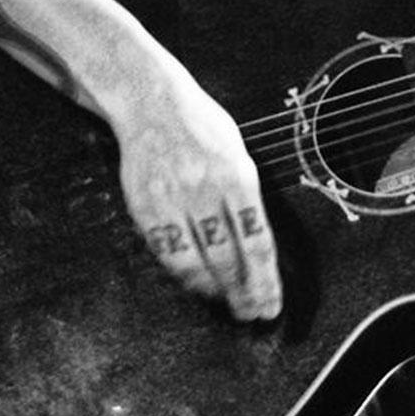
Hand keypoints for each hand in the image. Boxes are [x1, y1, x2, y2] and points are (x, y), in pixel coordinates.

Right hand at [114, 81, 282, 320]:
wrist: (153, 102)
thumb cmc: (203, 128)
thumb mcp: (239, 154)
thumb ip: (246, 199)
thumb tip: (257, 250)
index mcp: (238, 176)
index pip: (257, 243)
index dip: (265, 281)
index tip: (271, 305)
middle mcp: (206, 190)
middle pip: (228, 259)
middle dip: (243, 293)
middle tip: (251, 313)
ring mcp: (171, 199)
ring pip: (194, 263)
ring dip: (213, 290)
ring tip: (226, 301)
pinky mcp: (144, 206)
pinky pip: (166, 252)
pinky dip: (183, 273)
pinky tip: (196, 282)